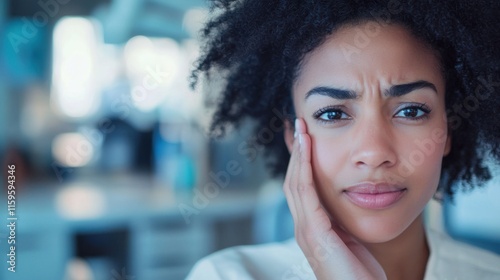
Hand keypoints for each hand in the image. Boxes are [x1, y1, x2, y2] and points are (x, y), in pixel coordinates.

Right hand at [283, 118, 386, 279]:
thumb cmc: (361, 276)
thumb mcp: (350, 243)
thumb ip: (341, 226)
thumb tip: (344, 207)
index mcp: (311, 229)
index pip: (300, 189)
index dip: (300, 163)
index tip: (305, 139)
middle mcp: (303, 229)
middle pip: (293, 181)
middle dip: (296, 152)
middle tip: (299, 125)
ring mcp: (306, 232)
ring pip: (295, 183)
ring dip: (298, 153)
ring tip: (301, 129)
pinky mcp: (314, 234)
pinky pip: (306, 193)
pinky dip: (304, 167)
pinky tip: (307, 148)